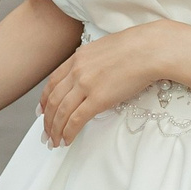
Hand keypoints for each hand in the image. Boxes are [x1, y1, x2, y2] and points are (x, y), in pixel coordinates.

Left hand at [38, 25, 175, 146]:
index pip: (52, 83)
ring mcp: (85, 85)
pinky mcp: (98, 99)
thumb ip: (91, 62)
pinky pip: (76, 120)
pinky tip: (67, 140)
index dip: (44, 100)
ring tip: (54, 142)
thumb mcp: (104, 49)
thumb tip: (90, 74)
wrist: (149, 50)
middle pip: (52, 100)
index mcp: (77, 58)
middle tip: (46, 133)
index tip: (41, 111)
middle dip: (46, 120)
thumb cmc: (135, 48)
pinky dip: (68, 132)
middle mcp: (76, 71)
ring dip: (55, 130)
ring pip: (61, 112)